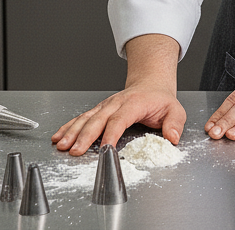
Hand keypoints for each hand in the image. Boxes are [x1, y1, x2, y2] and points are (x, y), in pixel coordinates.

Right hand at [52, 81, 186, 155]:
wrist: (151, 83)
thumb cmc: (161, 100)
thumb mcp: (175, 110)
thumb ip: (175, 124)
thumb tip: (172, 137)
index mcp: (134, 104)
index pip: (119, 120)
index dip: (111, 135)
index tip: (105, 149)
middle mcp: (116, 103)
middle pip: (97, 120)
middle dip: (84, 136)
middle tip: (74, 151)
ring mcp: (105, 106)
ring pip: (86, 118)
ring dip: (72, 131)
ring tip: (60, 144)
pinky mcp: (99, 110)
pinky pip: (82, 118)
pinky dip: (68, 126)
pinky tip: (58, 135)